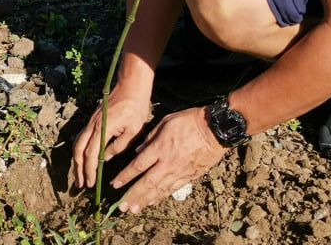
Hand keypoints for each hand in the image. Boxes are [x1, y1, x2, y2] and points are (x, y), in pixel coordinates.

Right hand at [72, 85, 151, 189]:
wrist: (130, 86)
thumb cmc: (135, 107)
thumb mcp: (133, 130)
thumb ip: (119, 146)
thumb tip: (106, 158)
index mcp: (103, 128)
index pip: (92, 154)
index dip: (89, 170)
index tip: (90, 183)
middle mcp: (92, 125)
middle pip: (79, 150)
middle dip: (78, 169)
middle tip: (80, 184)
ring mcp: (90, 121)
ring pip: (77, 143)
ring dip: (76, 160)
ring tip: (79, 175)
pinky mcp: (92, 119)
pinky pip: (81, 137)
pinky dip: (80, 150)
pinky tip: (83, 159)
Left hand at [111, 106, 226, 213]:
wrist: (215, 130)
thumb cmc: (190, 121)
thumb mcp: (166, 122)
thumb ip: (150, 137)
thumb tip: (138, 151)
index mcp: (160, 148)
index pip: (138, 166)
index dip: (125, 177)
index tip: (115, 184)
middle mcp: (167, 163)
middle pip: (146, 183)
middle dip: (132, 195)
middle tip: (121, 207)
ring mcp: (179, 172)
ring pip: (159, 190)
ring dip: (144, 201)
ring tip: (134, 209)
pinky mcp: (189, 176)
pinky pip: (172, 189)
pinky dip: (161, 197)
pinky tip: (153, 202)